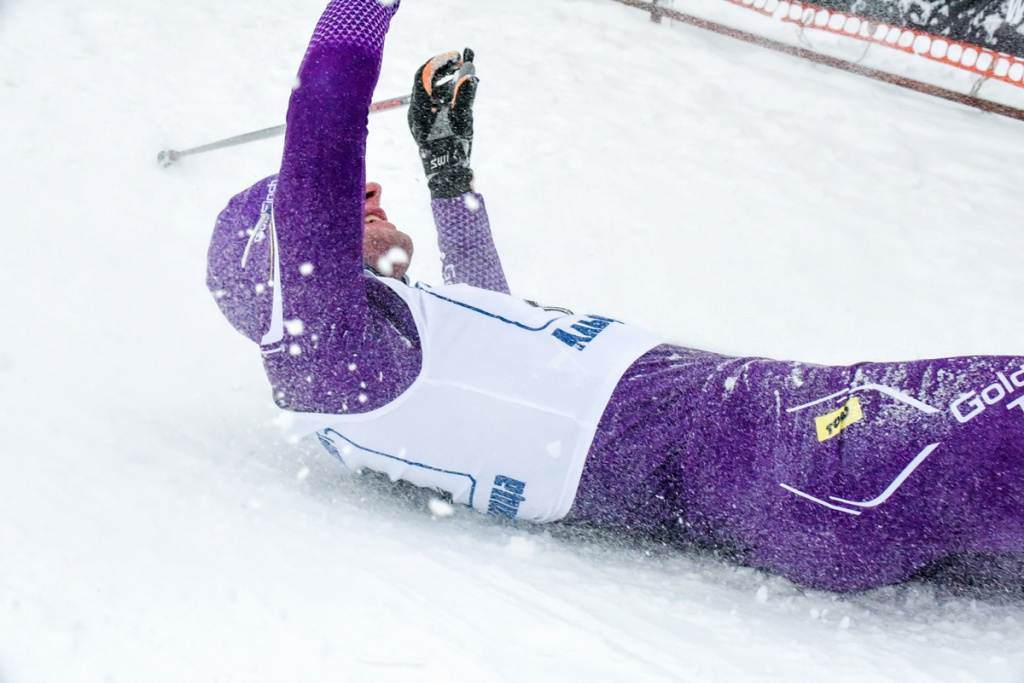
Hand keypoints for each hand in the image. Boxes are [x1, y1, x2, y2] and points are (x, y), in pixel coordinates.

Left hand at [408, 48, 477, 197]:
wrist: (447, 178)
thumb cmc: (452, 151)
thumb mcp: (462, 121)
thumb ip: (465, 95)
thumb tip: (469, 73)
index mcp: (418, 110)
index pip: (423, 75)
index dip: (440, 62)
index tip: (457, 55)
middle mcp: (416, 112)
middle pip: (426, 81)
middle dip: (445, 69)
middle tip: (462, 60)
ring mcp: (421, 119)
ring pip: (433, 91)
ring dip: (450, 80)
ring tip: (468, 72)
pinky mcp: (429, 125)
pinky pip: (437, 103)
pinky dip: (450, 94)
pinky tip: (465, 88)